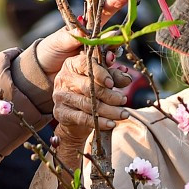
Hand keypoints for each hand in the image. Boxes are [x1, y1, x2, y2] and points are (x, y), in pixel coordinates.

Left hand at [32, 0, 129, 76]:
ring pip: (112, 51)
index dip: (115, 3)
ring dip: (112, 54)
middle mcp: (94, 39)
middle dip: (116, 36)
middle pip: (112, 34)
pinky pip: (109, 68)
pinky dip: (113, 69)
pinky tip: (114, 71)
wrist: (43, 71)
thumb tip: (81, 28)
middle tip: (115, 38)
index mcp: (86, 26)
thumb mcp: (57, 41)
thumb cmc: (49, 50)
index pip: (103, 11)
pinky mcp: (97, 69)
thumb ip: (70, 35)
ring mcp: (97, 54)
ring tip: (109, 59)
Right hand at [51, 50, 133, 167]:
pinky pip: (83, 118)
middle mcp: (64, 78)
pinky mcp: (61, 113)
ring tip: (123, 114)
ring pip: (88, 104)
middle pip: (88, 87)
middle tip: (123, 100)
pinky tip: (111, 124)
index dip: (100, 74)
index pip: (85, 64)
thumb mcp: (102, 80)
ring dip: (109, 110)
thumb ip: (114, 76)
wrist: (74, 116)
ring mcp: (61, 96)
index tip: (112, 84)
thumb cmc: (89, 91)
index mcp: (72, 64)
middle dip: (109, 95)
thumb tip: (127, 78)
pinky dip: (99, 122)